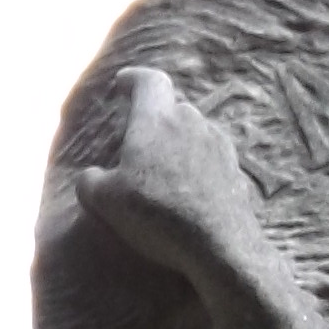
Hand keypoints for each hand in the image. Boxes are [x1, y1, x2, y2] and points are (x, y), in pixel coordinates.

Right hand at [78, 68, 272, 297]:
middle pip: (174, 106)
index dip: (133, 79)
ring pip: (196, 131)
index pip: (148, 80)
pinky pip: (213, 160)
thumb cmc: (158, 215)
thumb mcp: (105, 200)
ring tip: (166, 165)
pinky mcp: (237, 173)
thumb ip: (90, 181)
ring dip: (180, 142)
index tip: (123, 84)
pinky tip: (192, 190)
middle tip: (142, 135)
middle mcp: (192, 122)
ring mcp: (220, 146)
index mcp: (157, 117)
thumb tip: (91, 177)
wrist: (221, 249)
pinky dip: (199, 167)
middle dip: (157, 115)